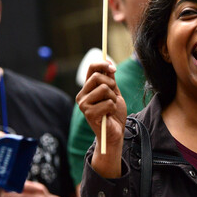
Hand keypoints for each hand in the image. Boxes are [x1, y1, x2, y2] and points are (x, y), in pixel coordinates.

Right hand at [77, 61, 126, 177]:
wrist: (115, 132)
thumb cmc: (114, 113)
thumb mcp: (114, 93)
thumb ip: (110, 80)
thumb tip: (108, 63)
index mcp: (87, 88)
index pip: (92, 68)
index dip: (103, 64)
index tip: (114, 68)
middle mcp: (82, 95)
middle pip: (98, 77)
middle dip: (111, 85)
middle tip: (113, 96)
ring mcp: (83, 104)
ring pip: (104, 89)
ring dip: (113, 98)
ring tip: (110, 107)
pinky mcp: (88, 113)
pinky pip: (107, 102)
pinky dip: (113, 108)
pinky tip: (109, 115)